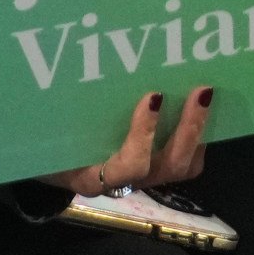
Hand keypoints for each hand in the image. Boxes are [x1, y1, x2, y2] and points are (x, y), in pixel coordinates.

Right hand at [55, 88, 214, 192]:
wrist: (50, 172)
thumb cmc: (49, 150)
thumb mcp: (48, 139)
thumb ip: (62, 117)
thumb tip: (75, 72)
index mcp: (93, 177)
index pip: (129, 165)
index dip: (143, 135)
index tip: (152, 97)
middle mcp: (125, 182)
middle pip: (168, 166)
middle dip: (188, 129)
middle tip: (200, 91)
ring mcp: (144, 179)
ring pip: (182, 166)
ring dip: (198, 132)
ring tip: (204, 95)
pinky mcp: (156, 171)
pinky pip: (185, 162)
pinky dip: (197, 137)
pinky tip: (198, 107)